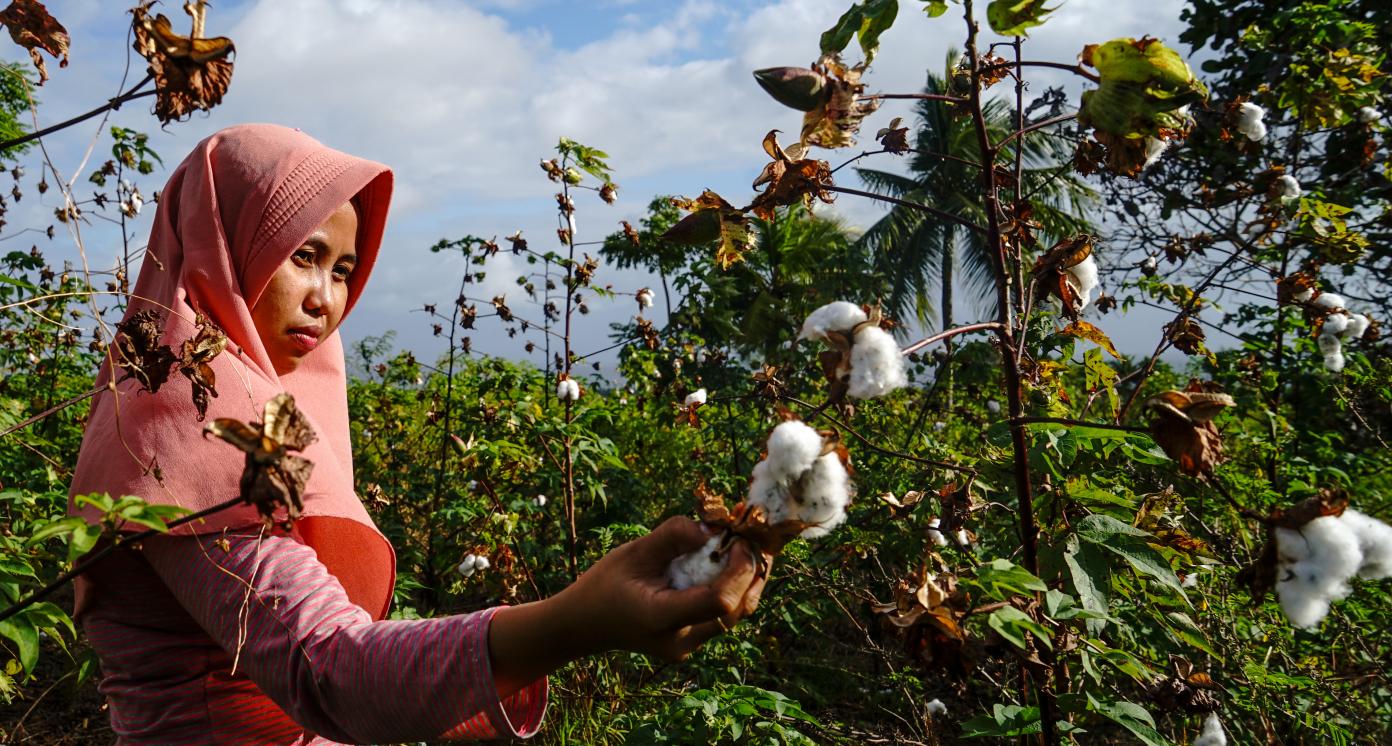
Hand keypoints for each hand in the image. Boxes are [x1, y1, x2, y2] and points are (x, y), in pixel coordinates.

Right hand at [559, 516, 770, 659]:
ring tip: (745, 546)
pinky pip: (724, 617)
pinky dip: (733, 589)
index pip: (719, 600)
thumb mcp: (634, 551)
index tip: (737, 539)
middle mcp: (680, 640)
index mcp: (661, 618)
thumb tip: (714, 528)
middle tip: (750, 537)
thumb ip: (673, 536)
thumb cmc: (606, 583)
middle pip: (737, 609)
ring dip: (747, 580)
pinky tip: (730, 564)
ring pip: (736, 615)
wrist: (587, 623)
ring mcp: (687, 647)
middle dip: (751, 571)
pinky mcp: (692, 643)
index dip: (739, 568)